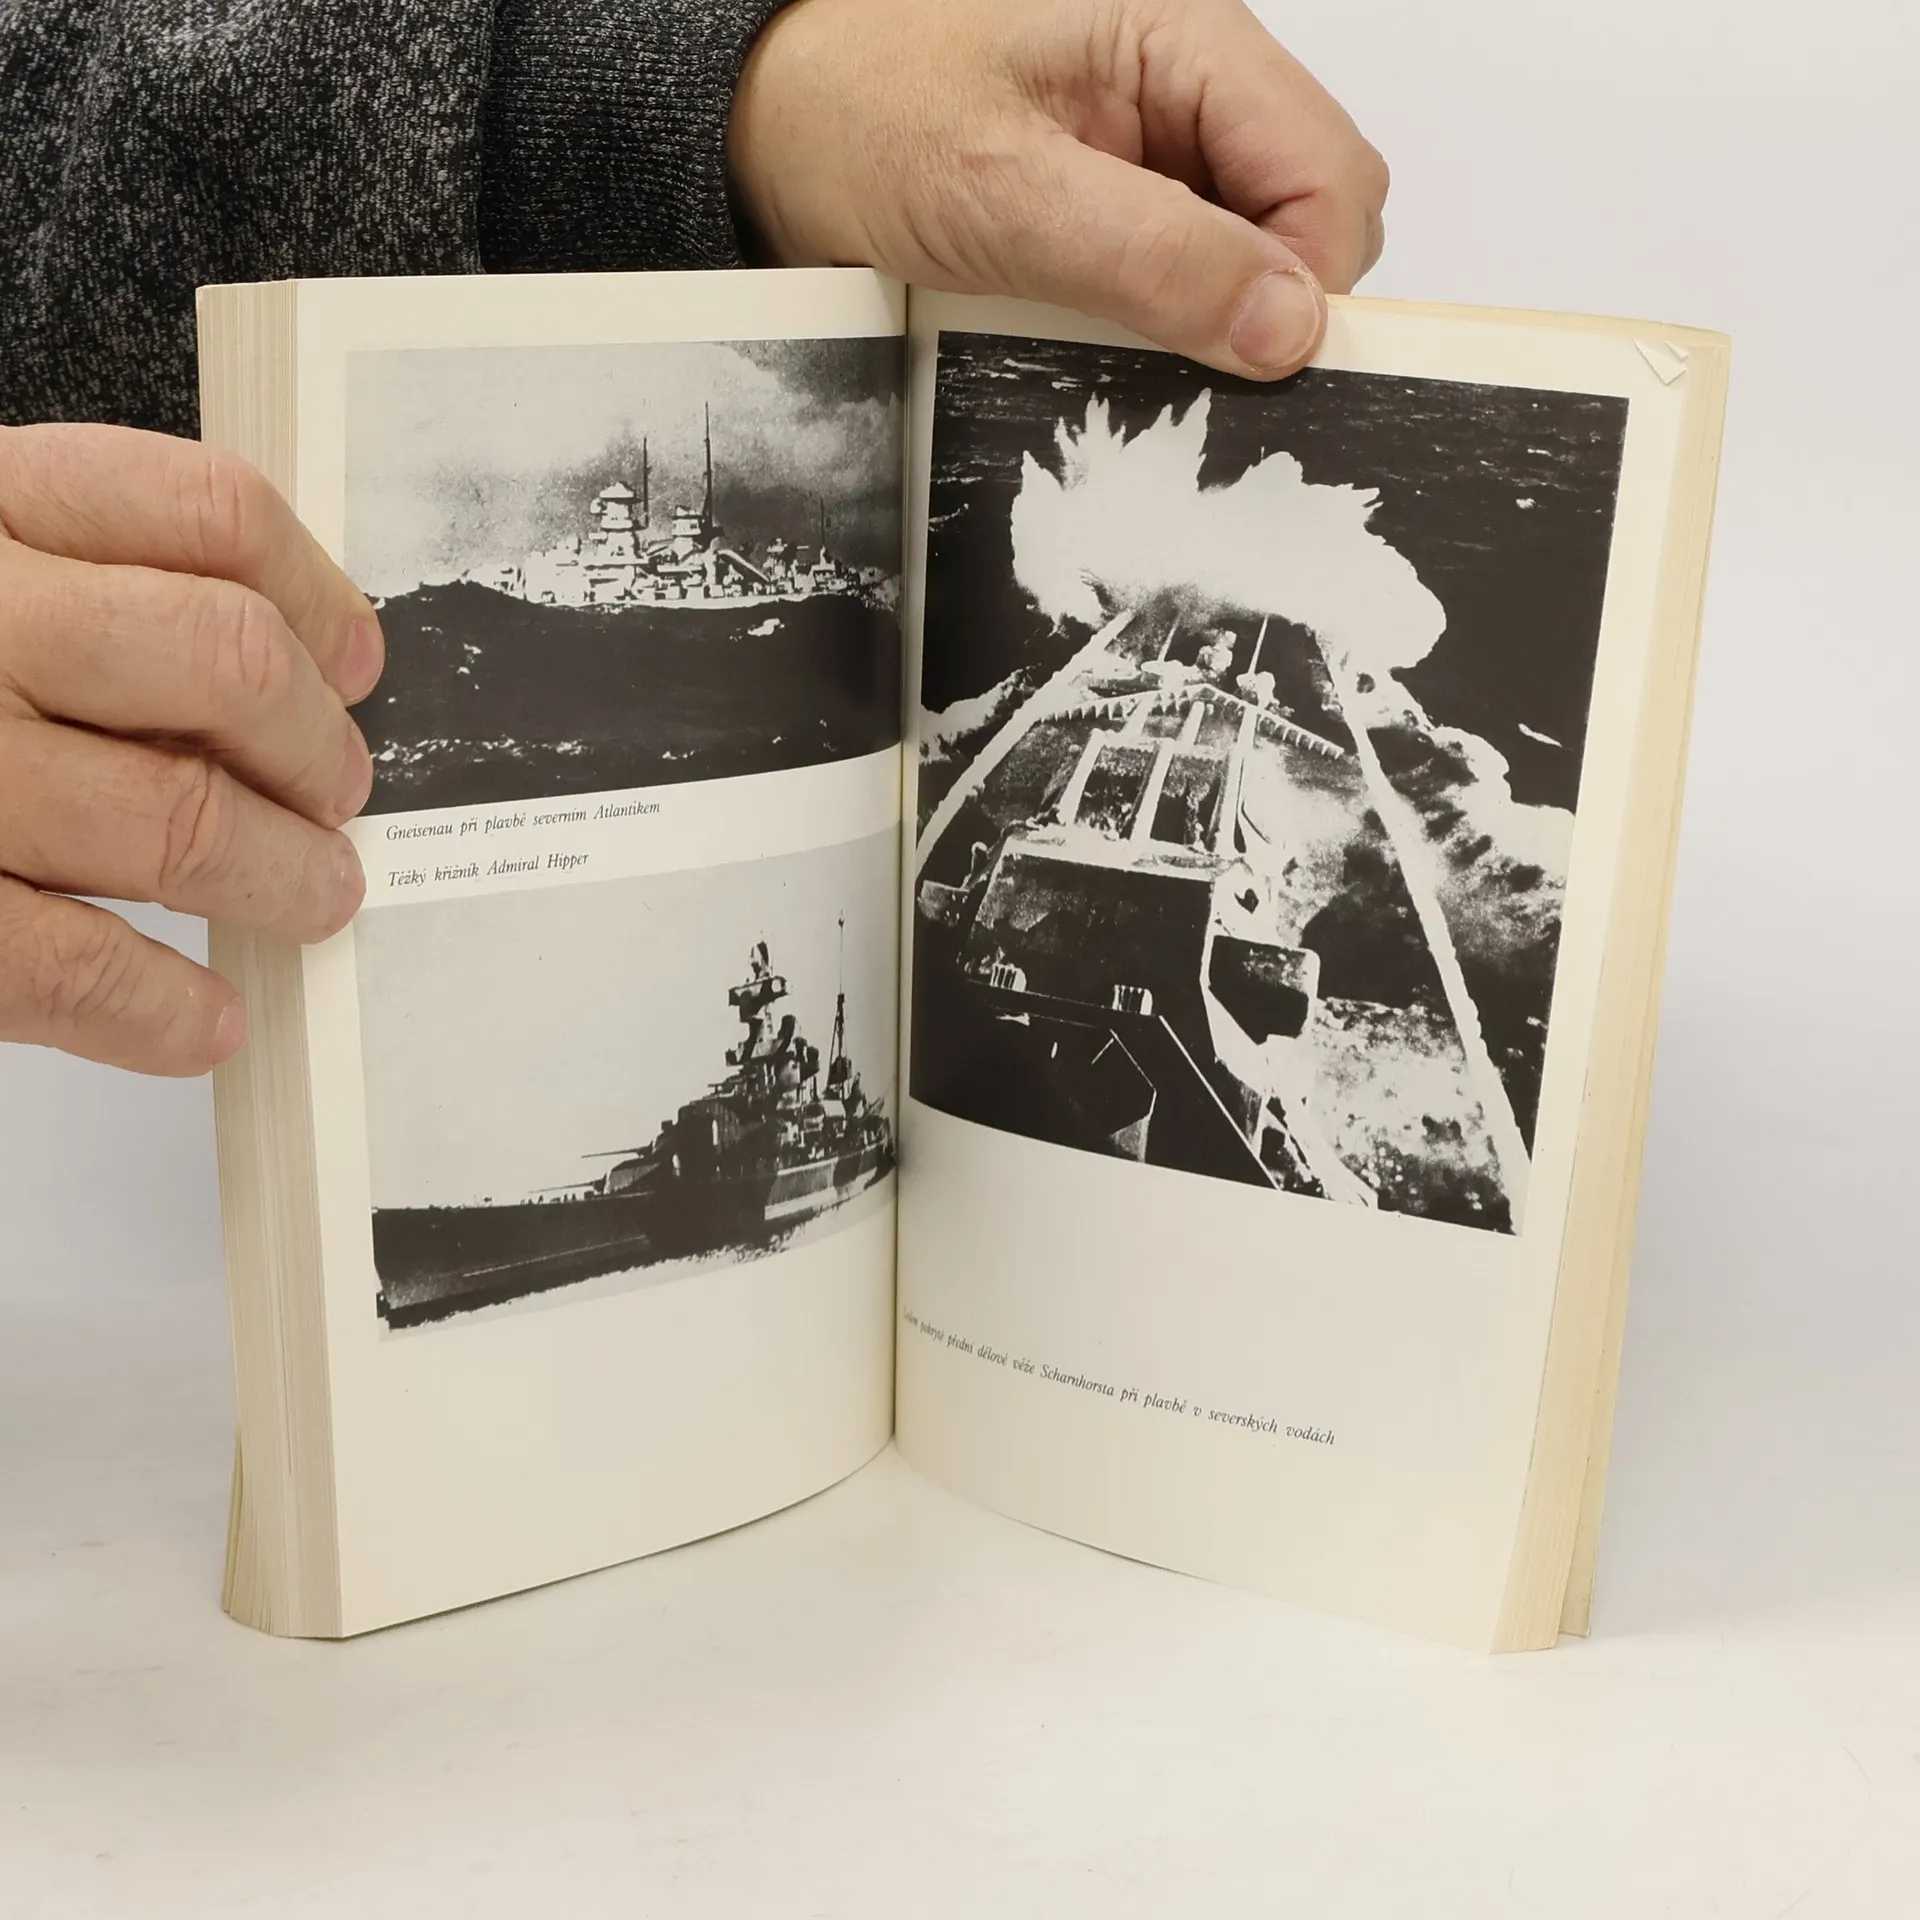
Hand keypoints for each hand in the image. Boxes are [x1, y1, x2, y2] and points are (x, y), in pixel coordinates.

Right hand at [0, 426, 382, 1075]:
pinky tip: (205, 1024)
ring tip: (315, 898)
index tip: (356, 658)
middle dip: (316, 747)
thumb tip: (293, 663)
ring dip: (282, 876)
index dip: (315, 592)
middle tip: (339, 795)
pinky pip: (60, 966)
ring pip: (170, 816)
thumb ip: (78, 577)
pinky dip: (158, 1011)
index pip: (201, 512)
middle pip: (222, 662)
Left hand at [731, 0, 1387, 378]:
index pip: (1332, 175)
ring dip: (1203, 326)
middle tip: (1170, 364)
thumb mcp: (1007, 196)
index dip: (1311, 283)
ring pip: (1252, 263)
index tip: (1249, 365)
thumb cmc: (862, 116)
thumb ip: (1155, 257)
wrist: (770, 128)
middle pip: (1309, 220)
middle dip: (1261, 308)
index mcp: (1190, 41)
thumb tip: (1290, 329)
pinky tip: (1095, 340)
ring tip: (1108, 343)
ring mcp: (1162, 154)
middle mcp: (1194, 90)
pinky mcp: (1124, 211)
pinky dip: (1156, 331)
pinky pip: (1184, 284)